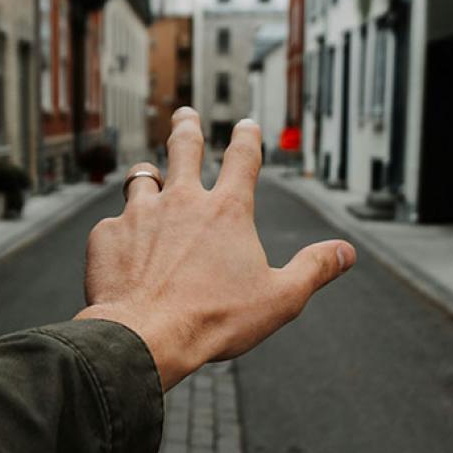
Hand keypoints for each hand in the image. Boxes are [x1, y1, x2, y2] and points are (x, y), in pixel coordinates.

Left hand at [75, 108, 355, 389]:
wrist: (146, 337)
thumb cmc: (215, 320)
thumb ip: (313, 270)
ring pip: (140, 179)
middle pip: (183, 149)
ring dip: (146, 175)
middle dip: (187, 128)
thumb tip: (346, 253)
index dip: (247, 138)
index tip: (246, 125)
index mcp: (226, 211)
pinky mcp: (106, 236)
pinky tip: (121, 249)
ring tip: (146, 173)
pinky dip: (119, 233)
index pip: (243, 159)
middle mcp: (181, 201)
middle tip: (185, 115)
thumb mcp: (280, 298)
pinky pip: (112, 225)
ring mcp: (139, 215)